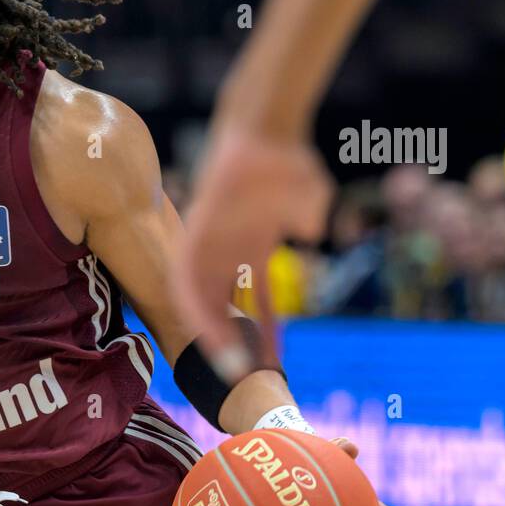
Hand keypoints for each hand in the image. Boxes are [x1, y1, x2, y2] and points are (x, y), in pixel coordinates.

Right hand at [173, 131, 333, 378]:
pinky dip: (266, 315)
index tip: (220, 350)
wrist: (267, 130)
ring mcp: (236, 249)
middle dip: (219, 339)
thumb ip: (304, 203)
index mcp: (212, 235)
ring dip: (240, 333)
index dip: (204, 321)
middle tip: (239, 375)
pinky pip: (257, 291)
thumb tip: (309, 227)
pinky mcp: (257, 247)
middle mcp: (219, 247)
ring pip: (231, 303)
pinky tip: (277, 343)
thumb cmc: (275, 152)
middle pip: (208, 303)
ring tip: (257, 367)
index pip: (194, 286)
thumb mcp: (295, 176)